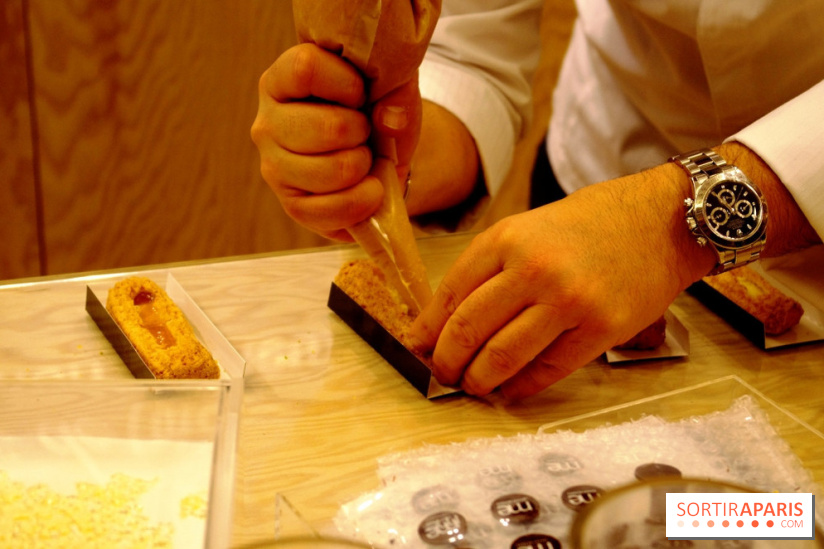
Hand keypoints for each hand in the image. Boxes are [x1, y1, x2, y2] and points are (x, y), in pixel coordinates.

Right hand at [251, 44, 420, 240]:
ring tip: (364, 158)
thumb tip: (390, 120)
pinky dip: (362, 201)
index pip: (305, 68)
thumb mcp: (392, 85)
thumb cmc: (375, 110)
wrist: (379, 155)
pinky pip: (332, 209)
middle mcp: (267, 123)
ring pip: (332, 171)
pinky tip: (370, 189)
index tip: (361, 94)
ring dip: (363, 166)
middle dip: (362, 131)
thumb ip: (396, 89)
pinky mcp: (292, 205)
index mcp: (282, 79)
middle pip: (326, 127)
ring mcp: (274, 167)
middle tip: (364, 131)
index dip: (347, 83)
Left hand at [409, 166, 715, 398]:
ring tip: (472, 386)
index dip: (428, 329)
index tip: (416, 348)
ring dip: (478, 380)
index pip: (450, 293)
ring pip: (502, 356)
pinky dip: (521, 387)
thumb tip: (446, 321)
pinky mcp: (601, 328)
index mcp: (506, 239)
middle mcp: (533, 268)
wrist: (658, 220)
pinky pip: (547, 370)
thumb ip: (488, 270)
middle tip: (442, 374)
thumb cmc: (587, 226)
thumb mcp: (526, 229)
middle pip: (468, 329)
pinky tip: (510, 390)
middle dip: (446, 361)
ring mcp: (569, 300)